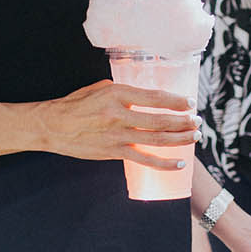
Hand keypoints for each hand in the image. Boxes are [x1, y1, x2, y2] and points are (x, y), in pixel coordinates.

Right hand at [38, 80, 199, 170]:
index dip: (176, 101)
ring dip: (180, 139)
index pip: (155, 97)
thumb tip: (145, 95)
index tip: (189, 103)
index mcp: (117, 94)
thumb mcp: (99, 88)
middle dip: (184, 121)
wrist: (52, 126)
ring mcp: (118, 136)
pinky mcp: (114, 152)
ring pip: (157, 139)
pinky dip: (165, 163)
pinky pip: (145, 160)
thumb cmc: (75, 105)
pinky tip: (180, 163)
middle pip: (160, 120)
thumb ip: (124, 91)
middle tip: (198, 121)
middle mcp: (119, 115)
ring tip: (195, 137)